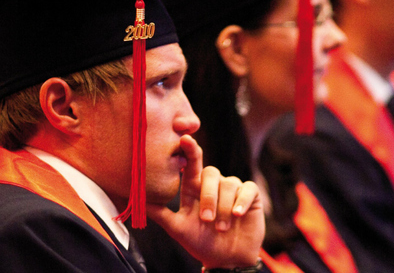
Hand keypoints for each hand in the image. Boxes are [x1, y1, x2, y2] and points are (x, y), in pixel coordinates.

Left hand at [146, 135, 264, 268]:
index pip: (191, 164)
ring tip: (221, 228)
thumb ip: (159, 212)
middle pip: (211, 173)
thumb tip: (136, 198)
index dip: (189, 150)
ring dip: (223, 208)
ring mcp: (233, 188)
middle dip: (208, 197)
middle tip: (206, 219)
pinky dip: (241, 202)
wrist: (227, 260)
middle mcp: (213, 185)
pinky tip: (238, 215)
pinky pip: (247, 188)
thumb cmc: (201, 243)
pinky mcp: (251, 195)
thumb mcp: (177, 229)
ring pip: (229, 184)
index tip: (184, 139)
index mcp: (194, 188)